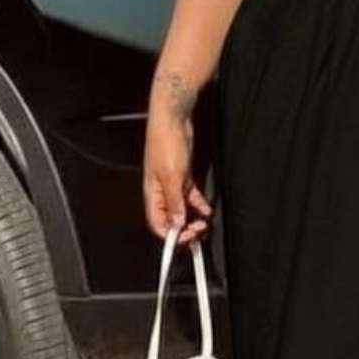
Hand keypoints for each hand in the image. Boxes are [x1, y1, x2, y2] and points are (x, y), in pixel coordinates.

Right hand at [142, 113, 212, 244]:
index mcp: (152, 194)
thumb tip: (177, 222)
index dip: (170, 235)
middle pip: (170, 218)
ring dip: (192, 217)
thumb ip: (175, 202)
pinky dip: (198, 203)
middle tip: (197, 231)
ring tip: (203, 223)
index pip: (157, 224)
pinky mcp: (182, 175)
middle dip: (183, 228)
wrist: (172, 120)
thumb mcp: (173, 176)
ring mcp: (172, 183)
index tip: (185, 238)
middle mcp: (161, 191)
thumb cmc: (165, 142)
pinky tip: (206, 208)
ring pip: (181, 208)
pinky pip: (189, 195)